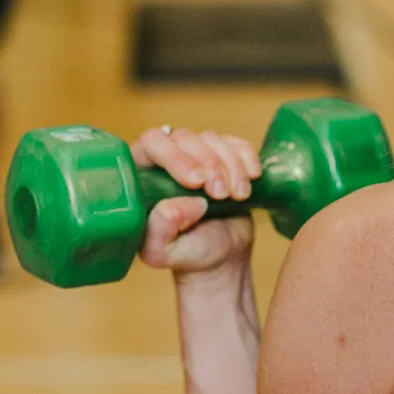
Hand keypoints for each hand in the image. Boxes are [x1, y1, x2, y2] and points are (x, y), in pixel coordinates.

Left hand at [131, 128, 263, 275]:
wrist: (221, 256)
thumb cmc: (187, 252)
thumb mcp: (163, 251)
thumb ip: (160, 230)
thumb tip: (180, 203)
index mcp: (142, 175)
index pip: (152, 144)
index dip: (175, 157)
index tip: (196, 182)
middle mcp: (167, 157)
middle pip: (185, 138)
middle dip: (209, 164)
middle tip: (220, 194)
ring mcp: (197, 154)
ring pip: (213, 139)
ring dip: (231, 166)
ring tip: (238, 195)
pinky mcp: (224, 156)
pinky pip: (237, 143)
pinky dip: (247, 158)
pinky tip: (251, 178)